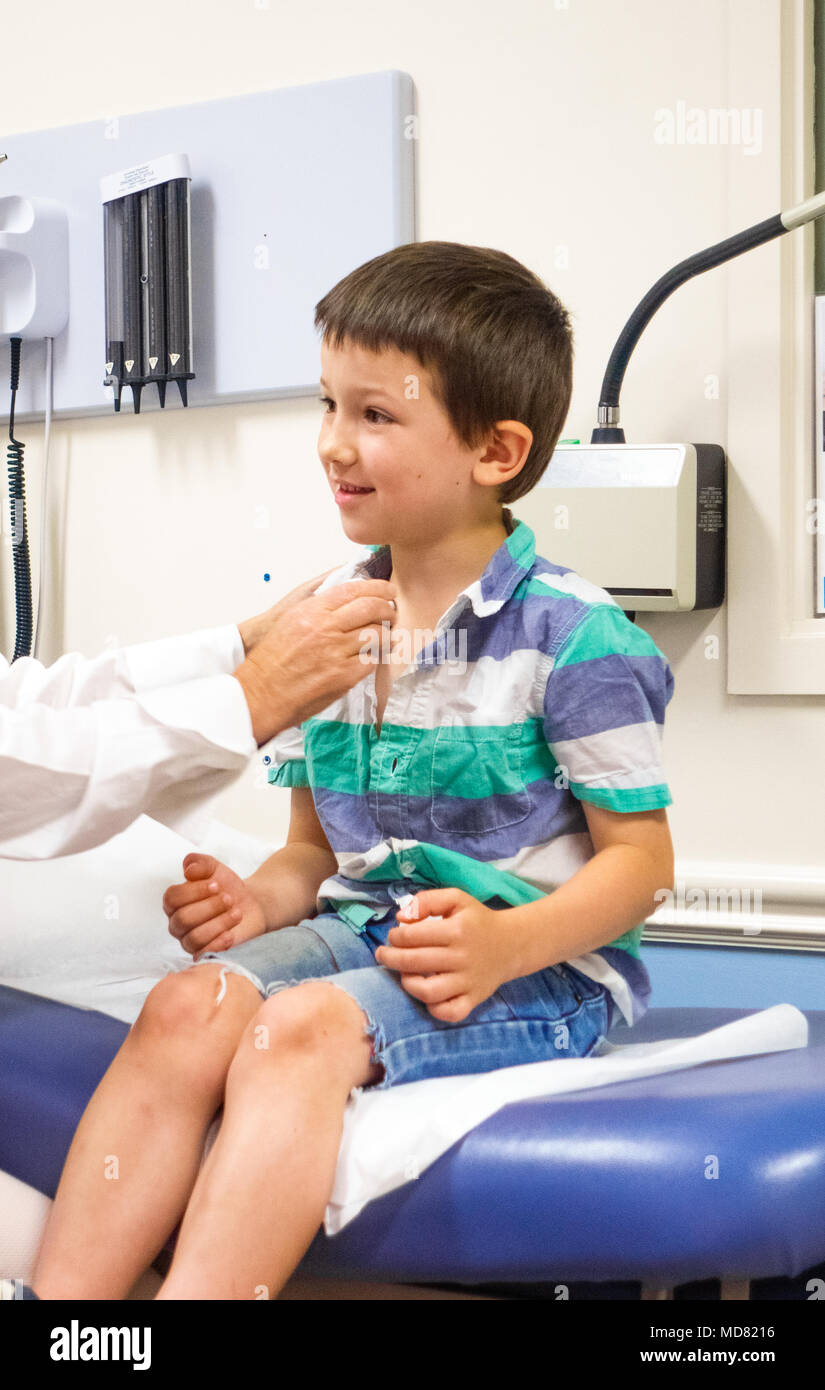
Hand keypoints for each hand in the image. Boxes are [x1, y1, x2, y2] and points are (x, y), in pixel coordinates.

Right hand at [163, 852, 266, 958]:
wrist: (250, 903)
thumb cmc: (226, 885)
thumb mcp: (213, 867)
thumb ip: (199, 863)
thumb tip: (188, 870)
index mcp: (174, 902)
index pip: (172, 898)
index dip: (193, 891)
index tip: (216, 884)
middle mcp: (177, 923)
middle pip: (183, 919)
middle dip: (209, 907)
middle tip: (229, 898)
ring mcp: (189, 940)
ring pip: (194, 937)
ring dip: (218, 923)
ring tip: (236, 913)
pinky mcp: (204, 953)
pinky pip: (204, 954)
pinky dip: (219, 943)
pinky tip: (231, 933)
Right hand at [233, 571, 396, 745]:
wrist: (261, 693)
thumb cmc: (272, 661)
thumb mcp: (291, 621)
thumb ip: (318, 608)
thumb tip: (346, 599)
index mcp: (312, 611)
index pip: (354, 590)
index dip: (377, 588)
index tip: (387, 591)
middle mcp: (325, 628)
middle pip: (371, 608)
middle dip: (388, 608)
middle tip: (391, 613)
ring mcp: (336, 652)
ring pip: (377, 634)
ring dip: (386, 635)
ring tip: (386, 638)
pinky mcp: (344, 676)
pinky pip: (371, 661)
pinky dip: (374, 659)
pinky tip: (371, 659)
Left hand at [374, 888, 508, 1021]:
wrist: (510, 944)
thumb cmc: (476, 921)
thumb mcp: (456, 899)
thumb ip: (427, 900)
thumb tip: (401, 918)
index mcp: (457, 930)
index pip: (411, 936)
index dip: (395, 936)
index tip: (394, 936)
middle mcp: (462, 957)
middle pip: (413, 963)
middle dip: (390, 958)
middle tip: (384, 954)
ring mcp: (468, 981)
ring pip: (428, 992)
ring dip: (407, 983)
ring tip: (404, 973)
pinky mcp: (474, 999)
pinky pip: (449, 1012)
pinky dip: (434, 1008)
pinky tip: (427, 994)